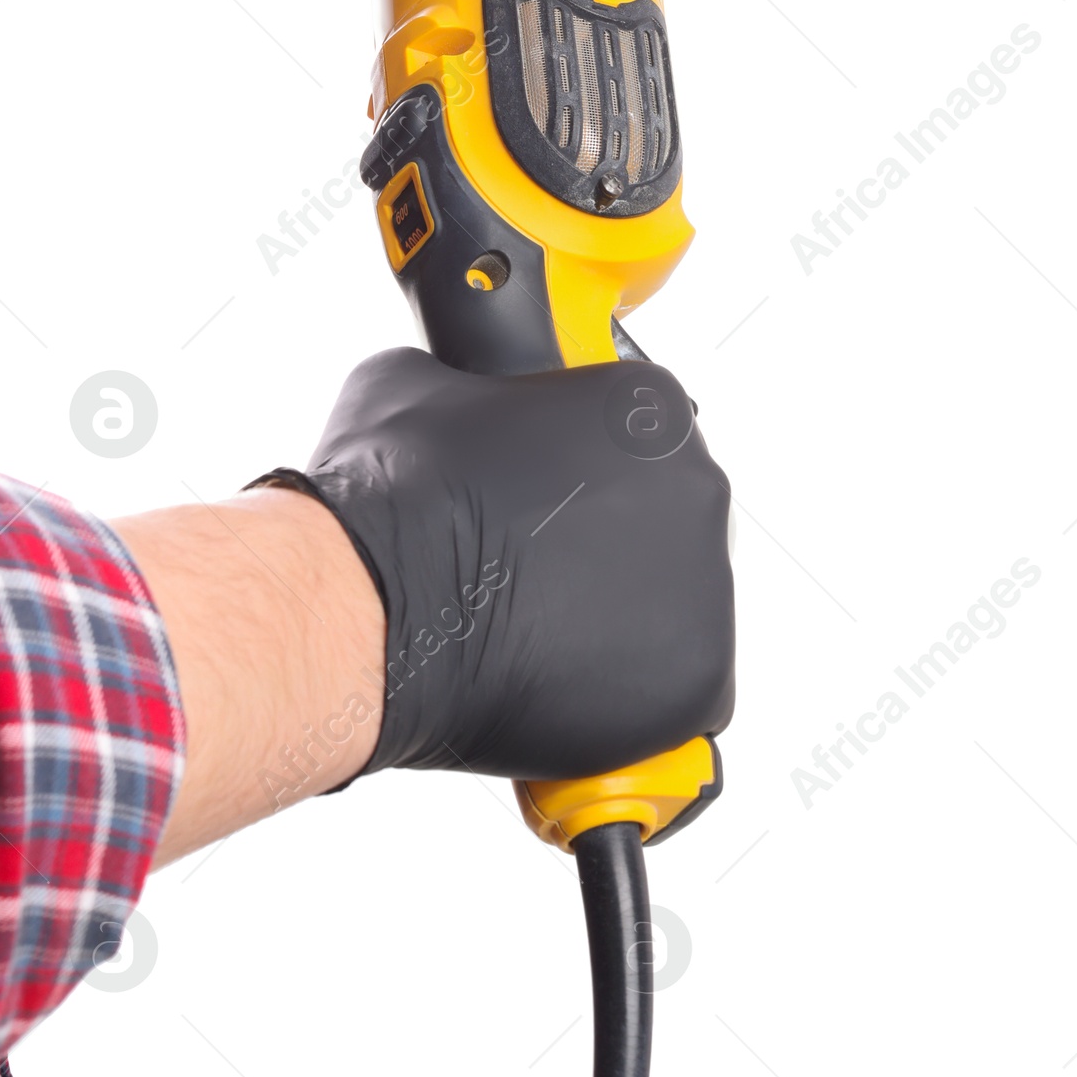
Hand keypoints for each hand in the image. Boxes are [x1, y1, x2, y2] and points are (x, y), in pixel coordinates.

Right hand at [258, 348, 735, 780]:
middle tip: (533, 574)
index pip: (636, 438)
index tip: (545, 506)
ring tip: (532, 631)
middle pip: (664, 523)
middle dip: (605, 549)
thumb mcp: (412, 382)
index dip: (582, 476)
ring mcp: (704, 587)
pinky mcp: (696, 682)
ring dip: (616, 621)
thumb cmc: (394, 500)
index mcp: (645, 406)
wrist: (372, 603)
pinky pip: (675, 690)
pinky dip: (624, 694)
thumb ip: (470, 384)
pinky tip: (555, 681)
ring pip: (671, 609)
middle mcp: (695, 486)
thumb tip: (457, 399)